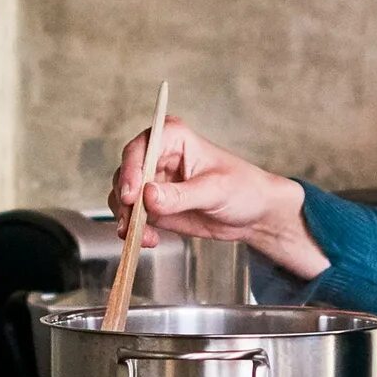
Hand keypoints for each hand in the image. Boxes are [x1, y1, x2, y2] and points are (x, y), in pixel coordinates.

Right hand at [109, 117, 328, 279]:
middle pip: (125, 174)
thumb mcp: (215, 190)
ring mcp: (152, 182)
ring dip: (127, 219)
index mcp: (173, 137)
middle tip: (133, 222)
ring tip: (142, 236)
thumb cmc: (243, 188)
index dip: (131, 172)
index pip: (140, 149)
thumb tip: (148, 196)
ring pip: (122, 197)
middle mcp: (157, 156)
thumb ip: (180, 195)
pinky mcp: (152, 205)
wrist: (253, 213)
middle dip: (126, 201)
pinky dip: (134, 230)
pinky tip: (148, 239)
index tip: (132, 196)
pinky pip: (131, 217)